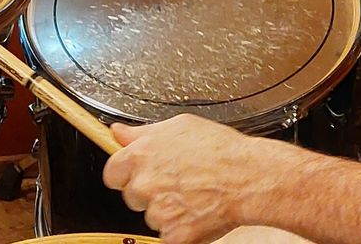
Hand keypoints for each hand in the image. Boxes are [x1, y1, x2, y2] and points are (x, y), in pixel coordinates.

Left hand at [103, 114, 302, 243]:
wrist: (248, 178)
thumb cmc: (221, 150)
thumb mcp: (179, 127)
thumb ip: (142, 133)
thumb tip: (117, 132)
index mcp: (141, 156)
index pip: (112, 173)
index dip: (125, 173)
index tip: (137, 173)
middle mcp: (144, 184)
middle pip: (132, 196)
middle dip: (149, 191)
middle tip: (177, 181)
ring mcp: (157, 211)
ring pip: (152, 215)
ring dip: (167, 209)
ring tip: (193, 194)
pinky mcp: (172, 234)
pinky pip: (168, 233)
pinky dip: (181, 227)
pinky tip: (197, 210)